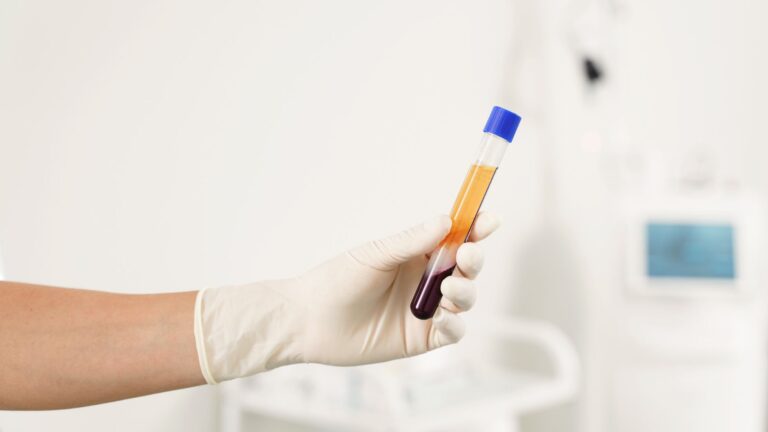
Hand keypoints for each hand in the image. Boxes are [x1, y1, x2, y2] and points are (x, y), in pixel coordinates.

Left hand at [194, 213, 500, 382]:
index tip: (489, 219)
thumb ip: (412, 241)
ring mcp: (425, 309)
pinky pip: (453, 332)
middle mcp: (425, 279)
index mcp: (416, 253)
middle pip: (467, 266)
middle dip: (474, 258)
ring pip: (465, 298)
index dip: (476, 227)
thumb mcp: (375, 255)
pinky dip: (456, 324)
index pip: (455, 236)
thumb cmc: (336, 281)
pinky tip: (443, 319)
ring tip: (447, 288)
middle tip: (467, 254)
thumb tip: (446, 220)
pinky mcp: (422, 338)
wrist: (309, 321)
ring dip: (465, 291)